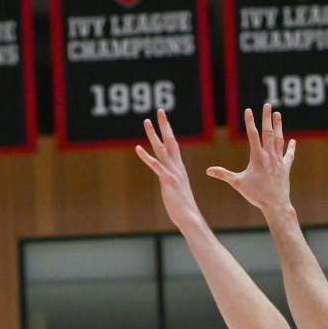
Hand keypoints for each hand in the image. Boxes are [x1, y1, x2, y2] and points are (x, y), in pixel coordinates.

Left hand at [134, 110, 202, 229]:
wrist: (190, 218)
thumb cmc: (184, 209)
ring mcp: (172, 173)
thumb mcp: (178, 192)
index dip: (169, 132)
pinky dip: (146, 156)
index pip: (174, 145)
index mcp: (179, 168)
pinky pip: (155, 165)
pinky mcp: (167, 180)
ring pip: (161, 149)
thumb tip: (172, 185)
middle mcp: (177, 167)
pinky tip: (137, 148)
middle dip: (165, 125)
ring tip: (146, 121)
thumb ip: (174, 185)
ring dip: (153, 134)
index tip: (165, 121)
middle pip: (170, 141)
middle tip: (160, 110)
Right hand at [206, 105, 296, 216]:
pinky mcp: (286, 167)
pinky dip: (291, 147)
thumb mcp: (237, 183)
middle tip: (267, 105)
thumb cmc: (256, 194)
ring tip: (278, 114)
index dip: (250, 122)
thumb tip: (208, 171)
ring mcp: (279, 160)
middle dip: (267, 118)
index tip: (248, 110)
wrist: (275, 204)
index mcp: (257, 157)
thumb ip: (223, 175)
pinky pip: (289, 155)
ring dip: (278, 126)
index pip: (253, 135)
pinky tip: (292, 140)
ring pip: (279, 139)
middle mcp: (269, 156)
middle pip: (268, 132)